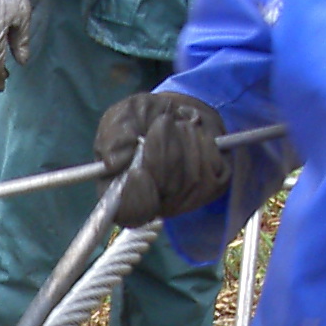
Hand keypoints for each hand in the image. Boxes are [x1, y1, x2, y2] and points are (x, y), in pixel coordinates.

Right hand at [94, 91, 233, 226]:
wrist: (183, 111)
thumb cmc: (147, 116)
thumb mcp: (124, 115)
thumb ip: (114, 136)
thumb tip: (112, 163)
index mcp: (124, 191)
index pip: (129, 213)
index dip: (136, 196)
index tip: (137, 172)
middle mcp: (155, 202)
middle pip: (167, 192)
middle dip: (166, 152)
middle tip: (163, 123)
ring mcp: (185, 199)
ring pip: (192, 179)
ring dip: (187, 141)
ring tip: (180, 125)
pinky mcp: (211, 188)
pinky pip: (212, 171)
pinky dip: (205, 144)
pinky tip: (197, 136)